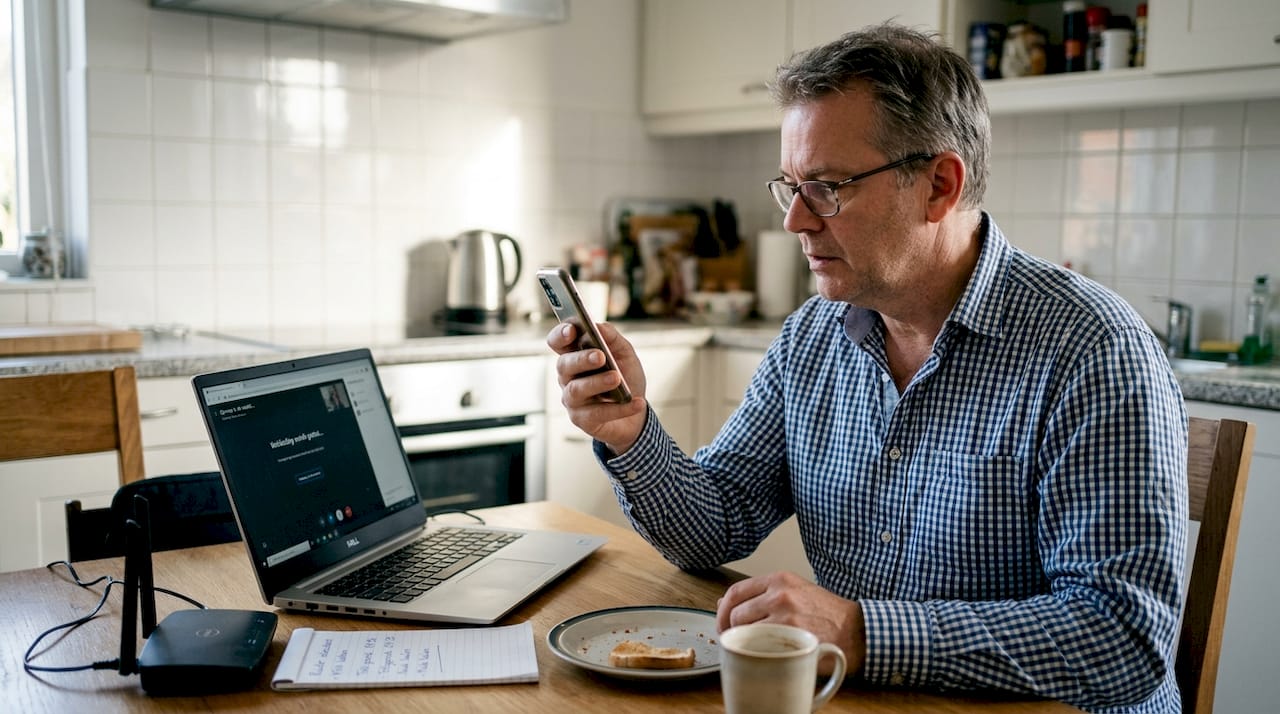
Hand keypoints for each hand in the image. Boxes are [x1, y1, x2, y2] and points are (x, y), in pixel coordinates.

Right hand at [545, 321, 647, 454]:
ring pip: (577, 389)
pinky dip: (619, 408)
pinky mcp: (582, 420)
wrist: (637, 414)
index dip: (560, 334)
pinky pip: (597, 413)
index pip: (557, 341)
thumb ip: (612, 339)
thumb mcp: (625, 354)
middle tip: (600, 356)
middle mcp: (568, 377)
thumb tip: (599, 326)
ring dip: (597, 382)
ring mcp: (572, 399)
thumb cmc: (626, 378)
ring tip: (617, 378)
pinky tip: (637, 403)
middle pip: (564, 364)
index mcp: (574, 355)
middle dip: (581, 359)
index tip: (572, 330)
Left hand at [716, 572, 865, 675]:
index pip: (735, 592)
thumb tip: (723, 603)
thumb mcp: (794, 593)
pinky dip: (757, 652)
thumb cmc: (824, 614)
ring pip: (744, 631)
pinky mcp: (791, 635)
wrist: (855, 631)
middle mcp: (780, 593)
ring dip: (744, 643)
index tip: (723, 624)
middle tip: (736, 642)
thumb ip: (761, 595)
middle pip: (735, 613)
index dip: (722, 611)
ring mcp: (785, 614)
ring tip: (755, 648)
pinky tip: (765, 655)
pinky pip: (759, 645)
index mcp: (779, 579)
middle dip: (731, 631)